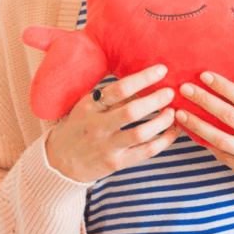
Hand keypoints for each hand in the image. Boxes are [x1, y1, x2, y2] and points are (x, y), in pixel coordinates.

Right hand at [45, 64, 182, 182]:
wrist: (60, 162)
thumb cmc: (79, 127)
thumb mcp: (86, 108)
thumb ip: (109, 97)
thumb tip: (142, 82)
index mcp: (89, 107)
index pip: (119, 89)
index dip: (143, 78)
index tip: (162, 70)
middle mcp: (97, 127)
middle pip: (132, 111)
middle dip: (156, 99)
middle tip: (170, 92)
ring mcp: (107, 147)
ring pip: (141, 133)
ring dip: (162, 121)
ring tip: (173, 112)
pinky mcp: (117, 163)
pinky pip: (146, 152)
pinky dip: (164, 141)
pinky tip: (173, 131)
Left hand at [174, 72, 233, 199]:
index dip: (225, 87)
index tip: (206, 76)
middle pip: (229, 118)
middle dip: (204, 102)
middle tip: (185, 89)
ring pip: (220, 140)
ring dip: (197, 126)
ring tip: (180, 113)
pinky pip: (224, 157)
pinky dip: (208, 145)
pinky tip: (194, 134)